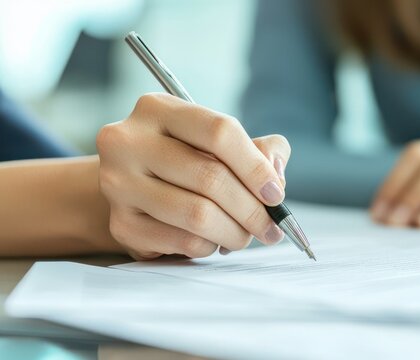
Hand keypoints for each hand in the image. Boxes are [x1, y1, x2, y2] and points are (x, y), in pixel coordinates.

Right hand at [97, 93, 290, 259]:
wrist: (131, 187)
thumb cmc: (185, 160)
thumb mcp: (218, 142)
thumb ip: (259, 149)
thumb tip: (274, 175)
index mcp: (157, 108)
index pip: (219, 132)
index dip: (255, 167)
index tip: (275, 193)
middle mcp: (128, 141)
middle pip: (210, 177)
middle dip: (252, 209)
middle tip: (271, 227)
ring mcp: (118, 184)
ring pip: (198, 214)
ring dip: (235, 232)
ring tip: (247, 236)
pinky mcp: (120, 224)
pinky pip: (183, 241)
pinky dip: (210, 245)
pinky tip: (214, 240)